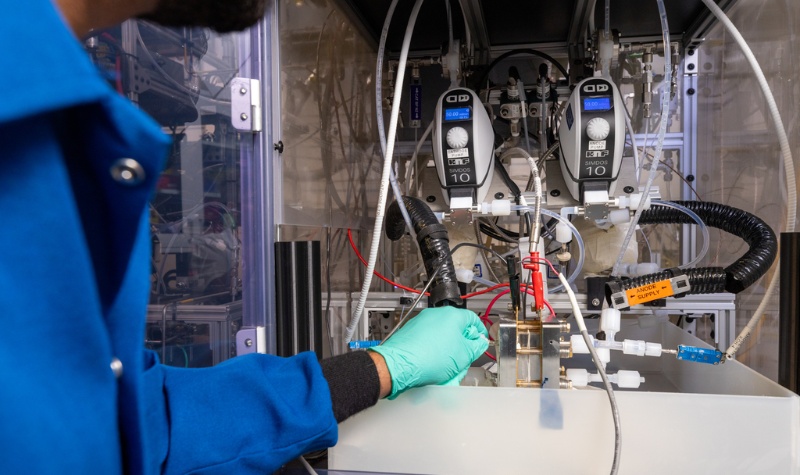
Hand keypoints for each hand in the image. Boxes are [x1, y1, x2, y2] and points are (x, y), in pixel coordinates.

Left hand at [369, 306, 488, 398]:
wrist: (400, 364)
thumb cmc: (429, 358)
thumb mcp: (463, 356)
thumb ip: (476, 347)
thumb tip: (479, 343)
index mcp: (452, 315)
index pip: (473, 319)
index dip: (479, 332)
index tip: (480, 342)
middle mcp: (436, 315)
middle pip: (456, 328)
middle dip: (462, 344)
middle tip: (464, 358)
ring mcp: (421, 322)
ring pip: (442, 335)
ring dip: (448, 349)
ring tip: (448, 367)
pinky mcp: (411, 332)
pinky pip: (428, 340)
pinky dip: (434, 351)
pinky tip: (433, 365)